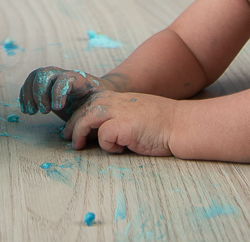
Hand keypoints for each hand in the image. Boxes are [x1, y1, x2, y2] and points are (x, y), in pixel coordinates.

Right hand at [19, 67, 120, 120]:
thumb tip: (85, 126)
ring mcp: (53, 77)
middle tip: (43, 111)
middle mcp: (63, 74)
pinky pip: (30, 83)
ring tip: (32, 112)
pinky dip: (25, 95)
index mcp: (79, 79)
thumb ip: (91, 112)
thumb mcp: (98, 106)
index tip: (55, 109)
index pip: (65, 79)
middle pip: (45, 74)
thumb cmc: (97, 103)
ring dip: (29, 94)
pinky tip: (26, 109)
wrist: (96, 94)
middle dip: (40, 93)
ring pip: (35, 76)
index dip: (57, 92)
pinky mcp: (45, 85)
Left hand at [62, 92, 176, 156]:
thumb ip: (120, 118)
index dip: (81, 112)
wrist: (182, 125)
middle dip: (73, 122)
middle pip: (86, 107)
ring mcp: (121, 111)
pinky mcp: (124, 125)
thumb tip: (102, 132)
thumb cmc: (163, 125)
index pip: (93, 101)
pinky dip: (107, 145)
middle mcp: (118, 101)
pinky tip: (120, 149)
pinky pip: (104, 136)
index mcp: (122, 98)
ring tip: (76, 145)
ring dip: (79, 132)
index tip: (74, 125)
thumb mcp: (137, 115)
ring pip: (88, 117)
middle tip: (67, 136)